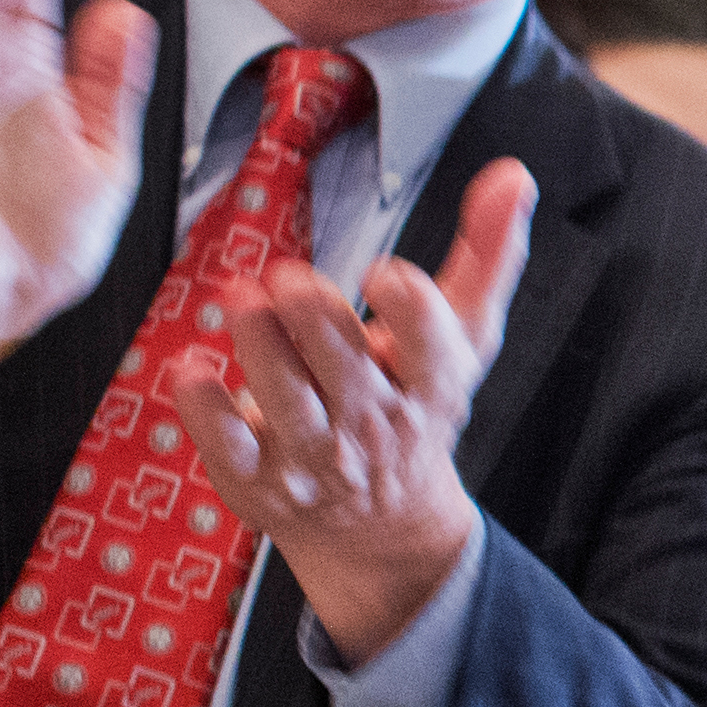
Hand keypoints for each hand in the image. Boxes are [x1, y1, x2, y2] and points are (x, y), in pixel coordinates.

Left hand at [166, 160, 533, 663]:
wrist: (384, 529)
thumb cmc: (415, 413)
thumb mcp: (463, 342)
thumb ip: (486, 256)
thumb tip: (514, 177)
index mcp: (430, 385)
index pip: (433, 347)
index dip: (411, 309)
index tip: (385, 274)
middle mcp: (376, 423)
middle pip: (344, 364)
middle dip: (313, 316)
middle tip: (288, 280)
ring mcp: (317, 455)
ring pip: (284, 397)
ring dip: (259, 344)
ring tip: (241, 300)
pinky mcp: (261, 479)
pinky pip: (226, 444)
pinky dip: (205, 407)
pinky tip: (193, 370)